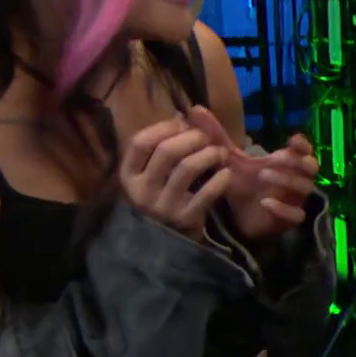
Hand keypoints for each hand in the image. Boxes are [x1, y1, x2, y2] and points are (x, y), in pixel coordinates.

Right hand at [119, 117, 232, 235]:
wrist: (165, 240)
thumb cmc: (160, 196)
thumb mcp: (152, 174)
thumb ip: (160, 147)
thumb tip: (182, 116)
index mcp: (129, 175)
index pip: (140, 142)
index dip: (163, 127)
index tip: (182, 123)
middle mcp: (142, 190)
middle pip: (166, 151)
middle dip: (192, 137)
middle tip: (207, 137)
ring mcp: (163, 206)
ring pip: (187, 167)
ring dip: (209, 153)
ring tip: (220, 152)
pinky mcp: (185, 218)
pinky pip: (207, 193)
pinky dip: (220, 179)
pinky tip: (226, 172)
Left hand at [185, 106, 318, 241]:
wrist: (238, 217)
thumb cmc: (242, 184)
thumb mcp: (228, 158)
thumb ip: (216, 135)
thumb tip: (195, 108)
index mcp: (288, 162)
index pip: (305, 149)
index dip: (302, 144)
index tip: (291, 139)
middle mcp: (297, 178)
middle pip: (311, 166)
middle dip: (295, 161)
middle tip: (273, 157)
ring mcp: (296, 199)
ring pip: (305, 188)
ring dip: (287, 180)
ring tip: (263, 175)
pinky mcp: (290, 219)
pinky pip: (297, 214)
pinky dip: (283, 208)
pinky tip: (265, 203)